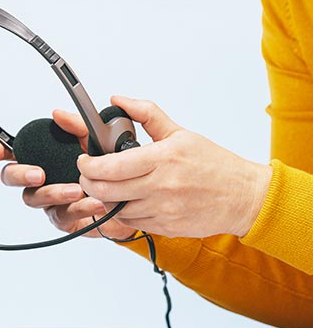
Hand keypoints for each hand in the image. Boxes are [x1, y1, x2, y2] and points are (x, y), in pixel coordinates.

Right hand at [0, 109, 136, 239]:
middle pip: (11, 177)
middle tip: (39, 174)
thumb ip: (77, 126)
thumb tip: (58, 115)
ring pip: (35, 199)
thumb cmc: (108, 168)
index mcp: (42, 156)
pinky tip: (93, 203)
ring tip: (76, 190)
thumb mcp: (95, 140)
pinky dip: (78, 208)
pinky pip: (61, 215)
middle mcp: (41, 179)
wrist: (132, 197)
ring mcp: (49, 200)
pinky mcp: (64, 219)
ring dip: (54, 193)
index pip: (11, 151)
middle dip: (20, 174)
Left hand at [77, 96, 272, 237]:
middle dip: (88, 182)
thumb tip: (119, 100)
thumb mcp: (179, 133)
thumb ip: (146, 114)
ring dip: (104, 198)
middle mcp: (161, 186)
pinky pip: (130, 223)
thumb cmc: (214, 165)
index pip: (110, 166)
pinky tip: (126, 200)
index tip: (84, 160)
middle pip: (105, 190)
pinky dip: (121, 213)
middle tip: (88, 175)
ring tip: (108, 186)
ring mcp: (162, 210)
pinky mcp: (165, 227)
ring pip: (114, 209)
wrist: (243, 197)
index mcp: (162, 159)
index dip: (88, 165)